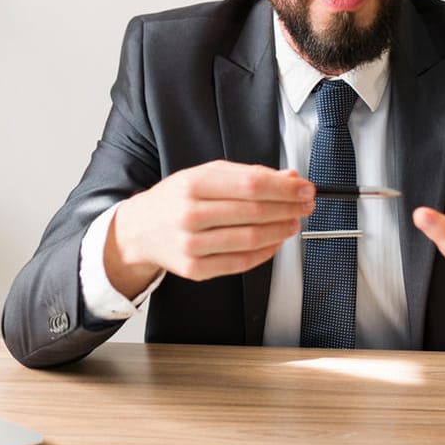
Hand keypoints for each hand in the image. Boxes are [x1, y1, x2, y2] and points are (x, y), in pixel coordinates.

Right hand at [105, 161, 314, 297]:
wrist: (138, 230)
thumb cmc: (174, 200)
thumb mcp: (204, 175)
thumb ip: (246, 175)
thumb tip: (288, 177)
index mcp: (193, 184)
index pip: (251, 184)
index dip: (284, 188)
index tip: (304, 188)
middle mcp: (190, 214)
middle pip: (255, 212)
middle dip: (288, 208)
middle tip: (305, 206)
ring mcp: (192, 245)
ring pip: (251, 239)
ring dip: (281, 231)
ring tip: (293, 223)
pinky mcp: (195, 269)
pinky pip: (241, 263)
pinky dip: (265, 253)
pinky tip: (275, 243)